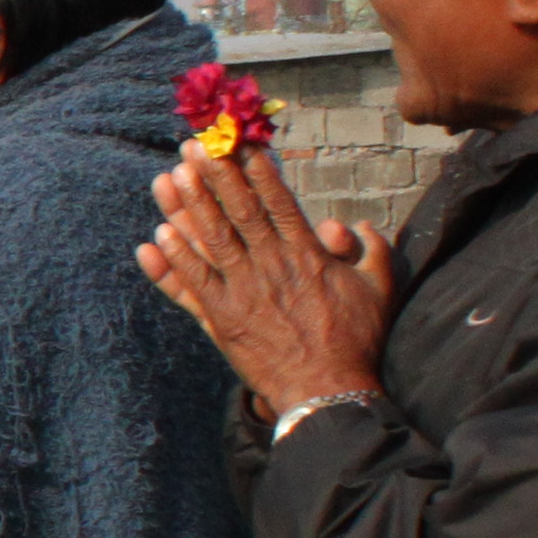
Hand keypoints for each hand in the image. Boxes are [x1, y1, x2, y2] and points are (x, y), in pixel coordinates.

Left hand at [142, 145, 398, 417]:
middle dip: (216, 176)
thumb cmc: (357, 342)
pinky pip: (193, 285)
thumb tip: (357, 225)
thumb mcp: (379, 289)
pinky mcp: (222, 320)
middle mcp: (271, 268)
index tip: (240, 145)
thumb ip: (371, 250)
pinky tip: (158, 236)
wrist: (327, 392)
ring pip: (211, 241)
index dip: (258, 172)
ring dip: (188, 207)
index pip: (279, 203)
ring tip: (168, 177)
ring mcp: (243, 294)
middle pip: (239, 212)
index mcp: (308, 256)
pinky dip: (175, 260)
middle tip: (195, 146)